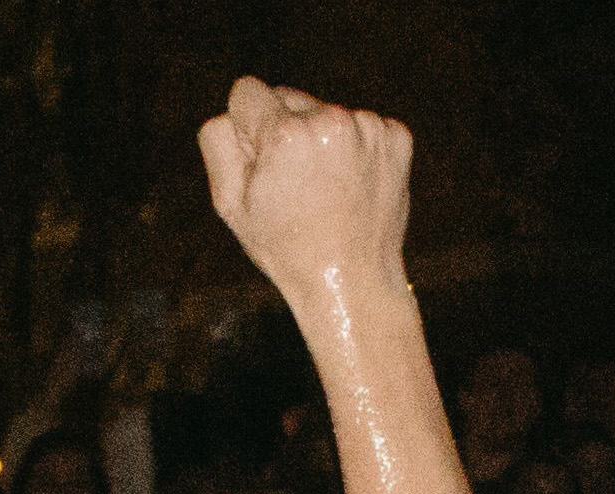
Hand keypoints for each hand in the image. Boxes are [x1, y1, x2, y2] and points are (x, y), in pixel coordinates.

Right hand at [198, 81, 414, 308]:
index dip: (246, 127)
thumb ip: (218, 139)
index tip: (260, 161)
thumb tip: (235, 110)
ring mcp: (369, 128)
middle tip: (295, 184)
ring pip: (326, 113)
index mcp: (286, 134)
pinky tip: (352, 187)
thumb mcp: (228, 202)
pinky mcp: (397, 138)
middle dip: (285, 131)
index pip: (247, 91)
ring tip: (326, 190)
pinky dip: (355, 150)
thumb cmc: (285, 247)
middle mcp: (331, 121)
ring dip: (321, 141)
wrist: (352, 281)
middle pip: (289, 98)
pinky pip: (361, 126)